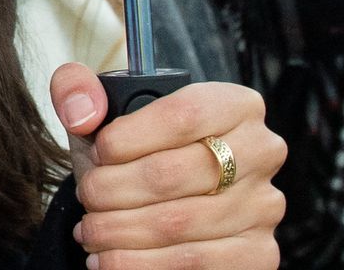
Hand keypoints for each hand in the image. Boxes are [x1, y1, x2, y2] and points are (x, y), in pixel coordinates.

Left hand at [51, 63, 285, 268]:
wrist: (161, 200)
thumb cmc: (136, 151)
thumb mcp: (105, 112)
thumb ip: (79, 91)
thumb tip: (81, 112)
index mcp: (235, 104)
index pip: (181, 115)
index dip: (127, 138)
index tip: (96, 153)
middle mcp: (261, 152)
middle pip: (173, 174)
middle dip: (112, 190)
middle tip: (86, 197)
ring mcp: (263, 206)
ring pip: (178, 224)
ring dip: (119, 232)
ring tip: (90, 231)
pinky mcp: (259, 253)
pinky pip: (194, 264)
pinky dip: (141, 265)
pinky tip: (111, 259)